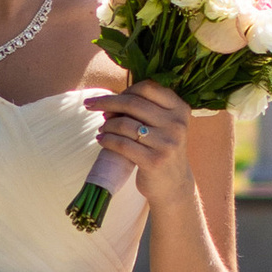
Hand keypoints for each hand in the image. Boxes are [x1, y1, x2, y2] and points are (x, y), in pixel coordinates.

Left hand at [84, 79, 194, 209]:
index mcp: (180, 109)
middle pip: (133, 103)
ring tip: (102, 129)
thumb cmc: (161, 149)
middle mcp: (176, 124)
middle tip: (91, 105)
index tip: (111, 98)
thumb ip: (145, 108)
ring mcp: (166, 143)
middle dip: (107, 102)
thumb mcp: (163, 125)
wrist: (173, 184)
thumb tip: (109, 101)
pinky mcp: (154, 161)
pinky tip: (101, 140)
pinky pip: (122, 144)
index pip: (148, 87)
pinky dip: (107, 140)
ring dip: (107, 125)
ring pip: (124, 124)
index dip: (125, 90)